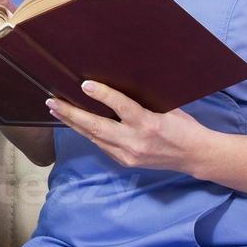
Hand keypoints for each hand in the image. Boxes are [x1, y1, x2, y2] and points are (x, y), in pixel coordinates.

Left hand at [46, 79, 208, 172]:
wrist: (194, 156)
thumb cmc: (183, 125)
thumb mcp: (168, 107)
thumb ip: (143, 100)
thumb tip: (118, 84)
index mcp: (149, 123)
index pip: (121, 107)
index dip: (102, 95)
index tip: (84, 84)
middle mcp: (135, 141)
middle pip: (97, 127)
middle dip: (71, 113)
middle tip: (52, 101)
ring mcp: (128, 155)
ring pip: (94, 137)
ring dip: (73, 123)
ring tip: (56, 110)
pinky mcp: (125, 162)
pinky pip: (101, 145)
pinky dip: (87, 133)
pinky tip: (75, 123)